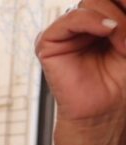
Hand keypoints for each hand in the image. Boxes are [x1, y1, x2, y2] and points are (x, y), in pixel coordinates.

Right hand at [36, 1, 125, 124]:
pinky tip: (108, 31)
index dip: (125, 3)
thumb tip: (116, 11)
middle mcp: (83, 23)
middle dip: (123, 11)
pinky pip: (71, 18)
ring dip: (114, 20)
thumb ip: (125, 18)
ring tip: (123, 46)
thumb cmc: (121, 80)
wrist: (106, 110)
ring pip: (90, 2)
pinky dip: (92, 20)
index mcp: (102, 19)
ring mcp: (66, 32)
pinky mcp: (49, 43)